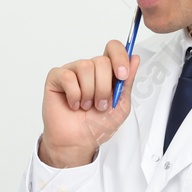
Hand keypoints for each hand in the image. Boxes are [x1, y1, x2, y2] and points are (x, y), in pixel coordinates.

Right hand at [39, 39, 139, 167]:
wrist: (78, 142)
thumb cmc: (97, 126)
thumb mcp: (121, 105)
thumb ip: (127, 82)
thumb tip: (134, 58)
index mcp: (106, 72)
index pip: (113, 49)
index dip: (119, 57)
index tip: (122, 75)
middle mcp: (89, 69)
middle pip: (101, 60)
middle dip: (104, 87)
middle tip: (100, 104)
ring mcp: (72, 71)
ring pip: (85, 67)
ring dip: (89, 92)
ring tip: (86, 106)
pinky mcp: (56, 77)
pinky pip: (68, 77)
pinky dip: (74, 94)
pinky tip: (73, 104)